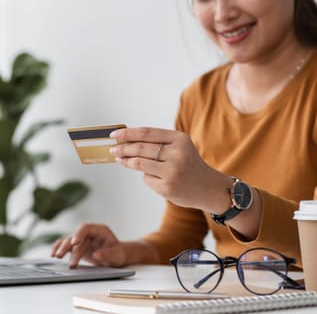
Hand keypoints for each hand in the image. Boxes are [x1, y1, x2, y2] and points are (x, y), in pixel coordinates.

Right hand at [51, 224, 126, 267]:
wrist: (117, 258)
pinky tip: (53, 255)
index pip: (86, 228)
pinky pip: (67, 247)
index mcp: (99, 230)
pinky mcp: (78, 248)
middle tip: (61, 255)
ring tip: (57, 257)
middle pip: (75, 236)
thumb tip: (96, 254)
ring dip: (63, 249)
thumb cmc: (118, 254)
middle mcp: (89, 233)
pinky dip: (60, 249)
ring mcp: (82, 240)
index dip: (78, 234)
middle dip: (68, 245)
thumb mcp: (116, 255)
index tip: (74, 242)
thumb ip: (107, 254)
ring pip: (69, 242)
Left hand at [110, 127, 230, 211]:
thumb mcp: (179, 147)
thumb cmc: (188, 164)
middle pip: (141, 148)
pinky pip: (147, 179)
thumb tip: (126, 141)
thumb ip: (156, 142)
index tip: (114, 134)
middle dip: (123, 148)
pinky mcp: (167, 187)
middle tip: (114, 149)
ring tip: (121, 160)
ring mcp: (172, 172)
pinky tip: (155, 178)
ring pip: (140, 164)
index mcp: (179, 139)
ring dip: (127, 162)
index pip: (147, 133)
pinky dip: (146, 177)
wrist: (209, 188)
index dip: (128, 133)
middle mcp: (177, 154)